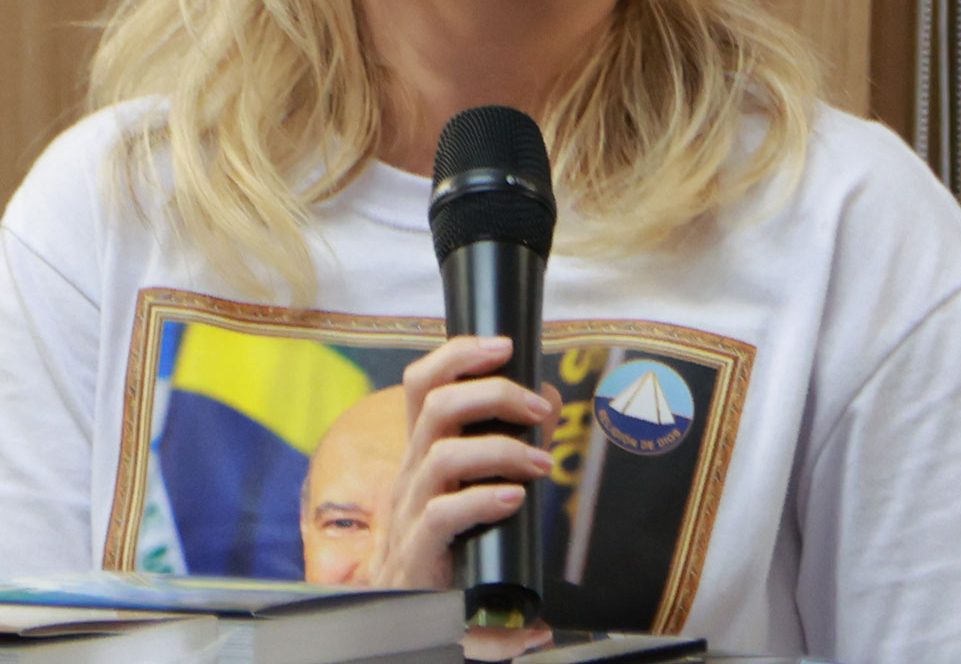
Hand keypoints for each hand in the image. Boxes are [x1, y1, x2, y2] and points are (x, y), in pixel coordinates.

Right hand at [367, 335, 561, 590]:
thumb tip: (550, 398)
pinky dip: (483, 500)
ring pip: (442, 457)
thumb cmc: (454, 543)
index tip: (505, 345)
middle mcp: (410, 472)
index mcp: (422, 450)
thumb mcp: (479, 485)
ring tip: (543, 464)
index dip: (458, 354)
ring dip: (501, 450)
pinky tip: (514, 500)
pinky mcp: (419, 552)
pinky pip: (444, 515)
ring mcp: (410, 511)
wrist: (414, 615)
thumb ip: (512, 442)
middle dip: (494, 394)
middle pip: (436, 407)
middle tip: (540, 409)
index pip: (423, 383)